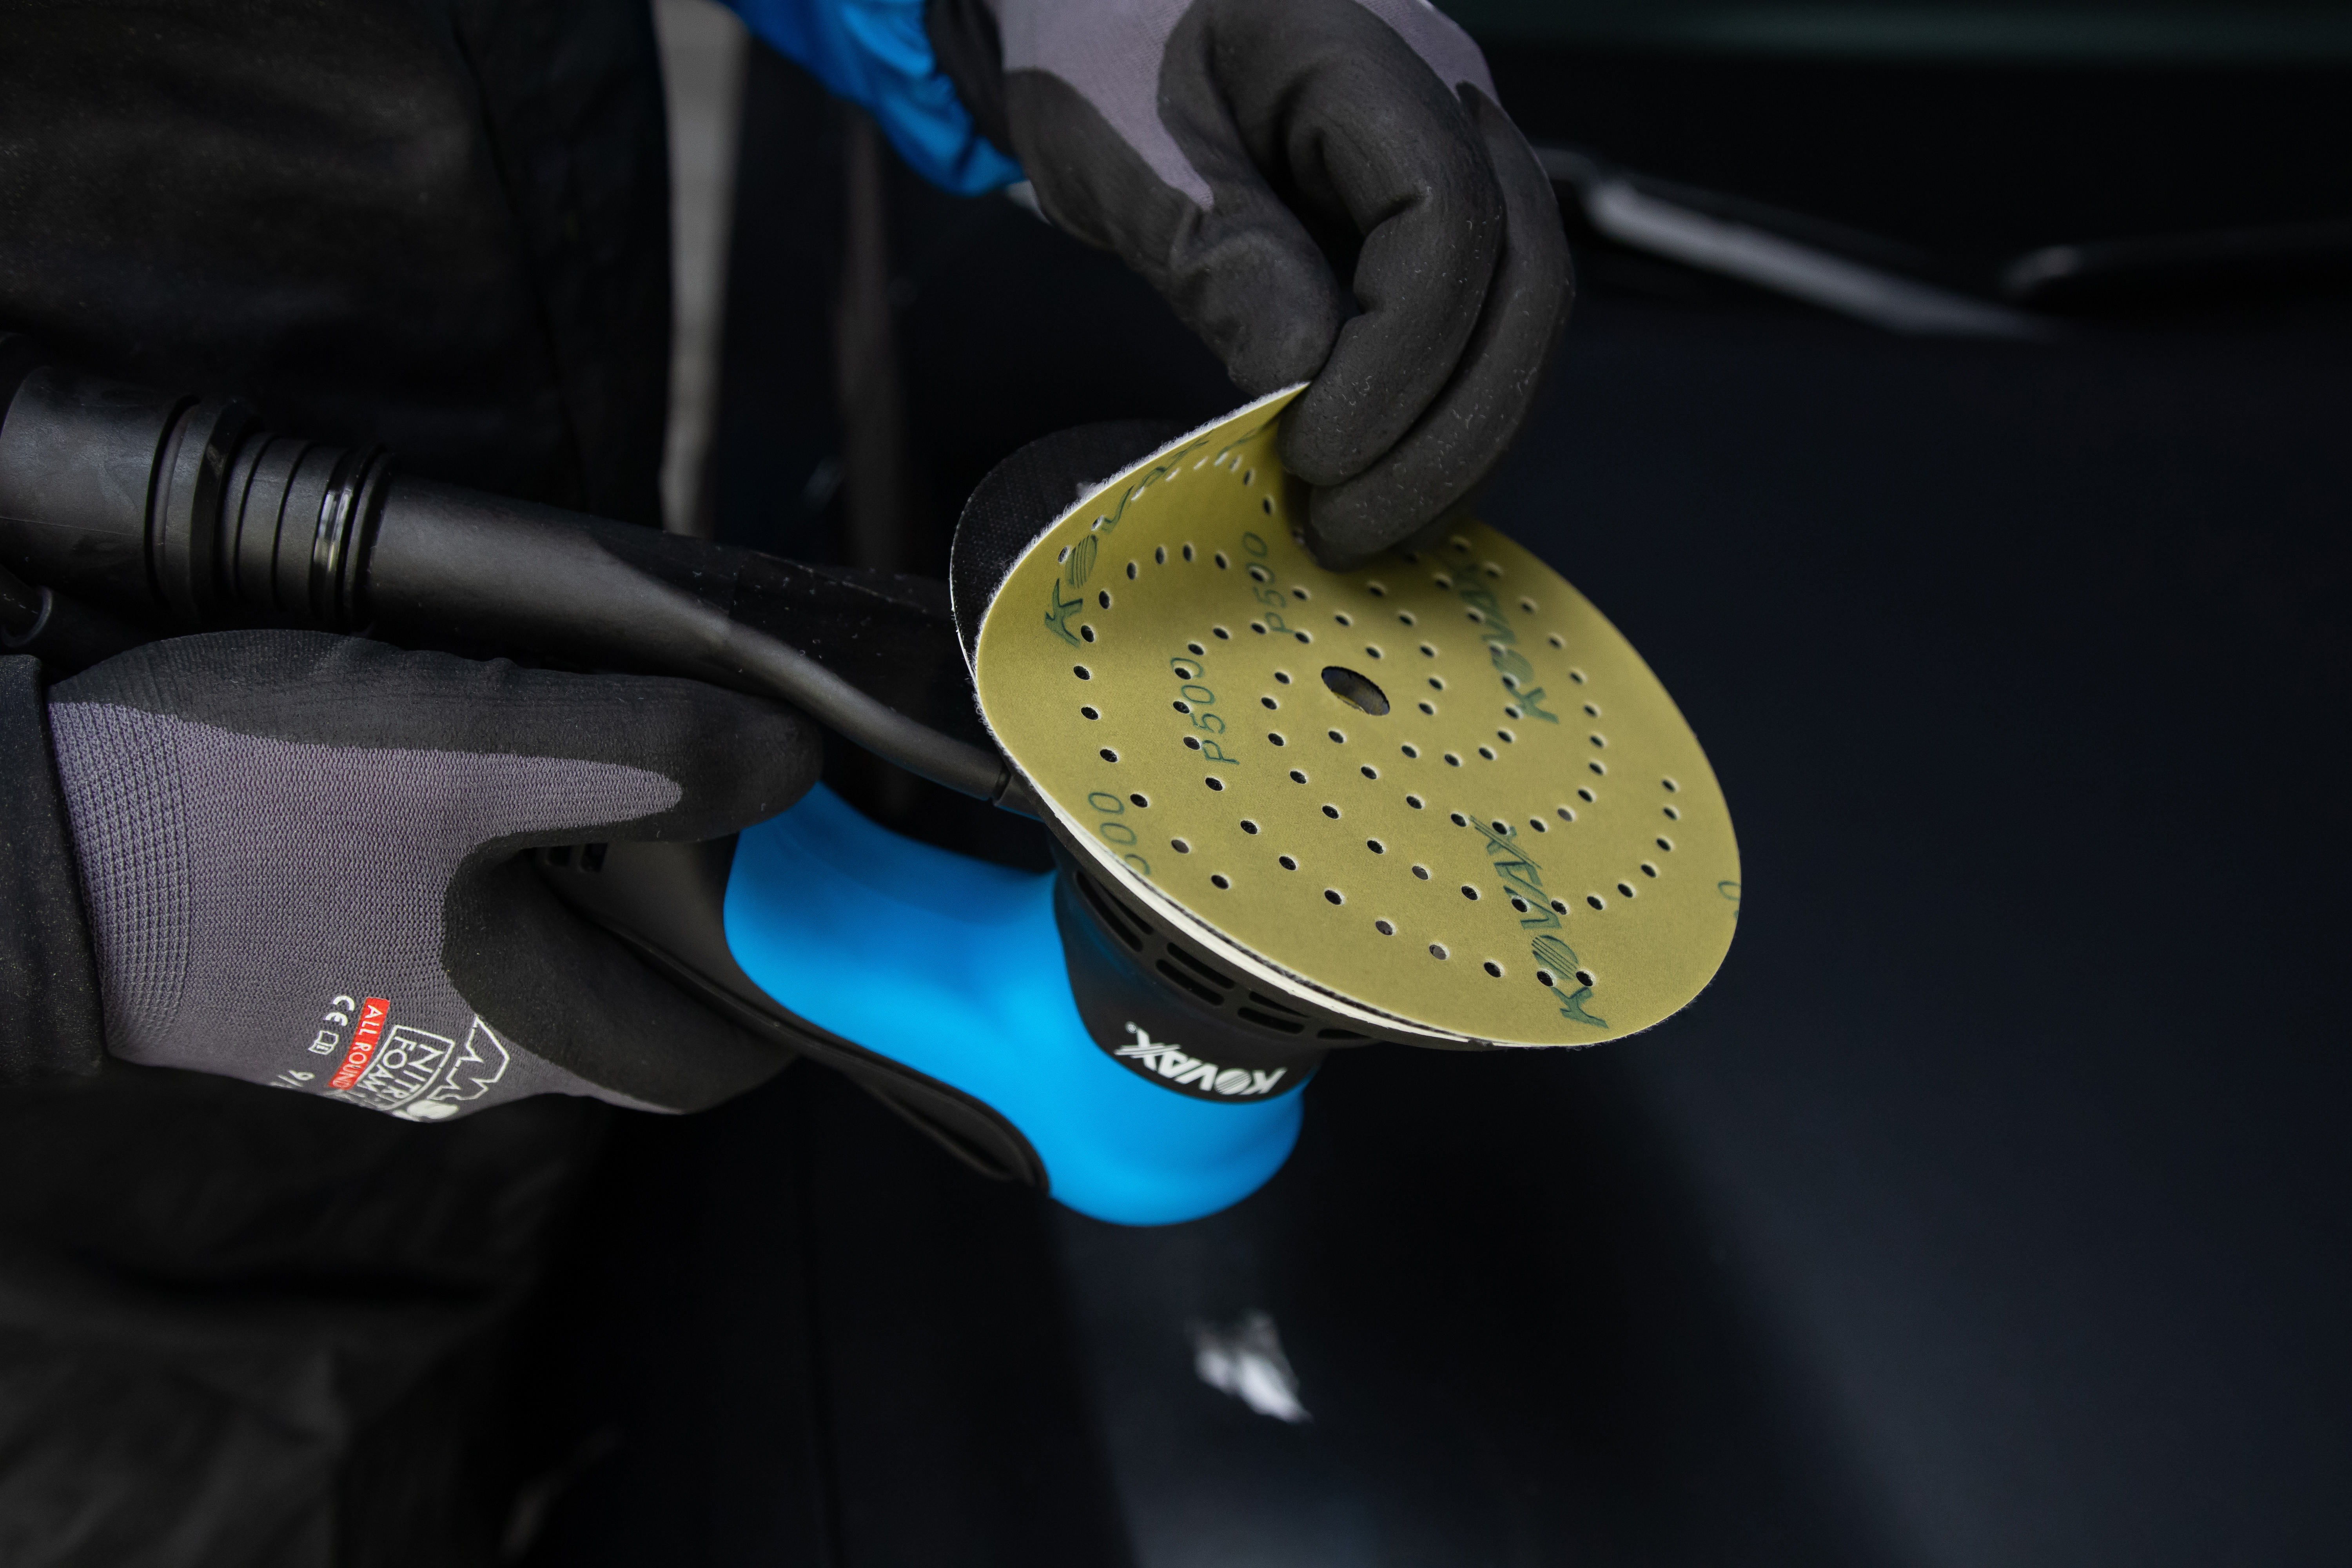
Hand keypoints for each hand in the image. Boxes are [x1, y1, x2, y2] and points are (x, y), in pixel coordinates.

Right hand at [45, 632, 816, 1118]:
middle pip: (641, 1000)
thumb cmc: (241, 815)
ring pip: (548, 958)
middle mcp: (469, 1052)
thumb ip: (647, 757)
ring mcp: (388, 1018)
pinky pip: (455, 927)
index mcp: (531, 1029)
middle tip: (714, 789)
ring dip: (593, 870)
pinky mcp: (321, 969)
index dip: (792, 977)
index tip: (825, 883)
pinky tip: (471, 778)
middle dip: (697, 908)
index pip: (720, 1050)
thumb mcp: (473, 748)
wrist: (22, 852)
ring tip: (594, 758)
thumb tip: (793, 764)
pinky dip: (499, 863)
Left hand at [938, 0, 1570, 567]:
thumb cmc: (1095, 40)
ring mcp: (1457, 152)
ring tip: (1361, 527)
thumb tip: (1304, 380)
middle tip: (1349, 527)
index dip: (1396, 360)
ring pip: (1520, 316)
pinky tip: (1377, 481)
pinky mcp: (1435, 214)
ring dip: (1457, 441)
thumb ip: (1219, 254)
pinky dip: (1437, 414)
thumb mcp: (1121, 145)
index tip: (1314, 451)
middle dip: (1451, 430)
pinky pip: (1474, 321)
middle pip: (1525, 281)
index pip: (1445, 222)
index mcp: (1364, 48)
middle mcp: (1447, 95)